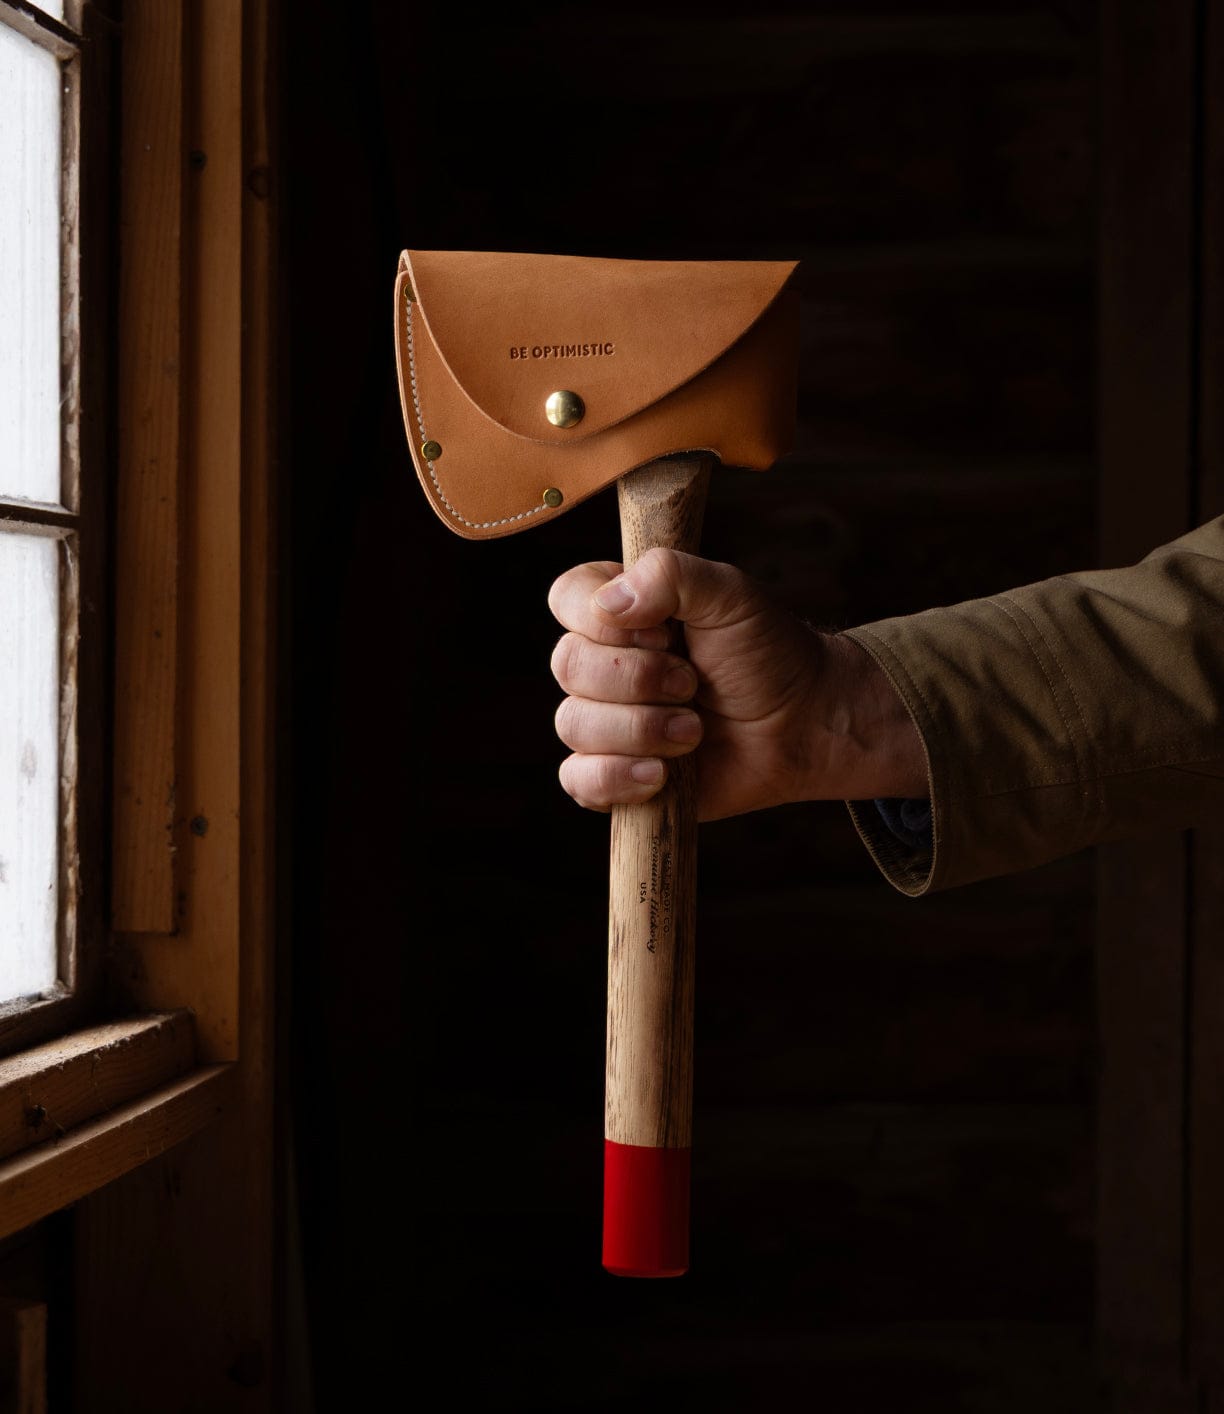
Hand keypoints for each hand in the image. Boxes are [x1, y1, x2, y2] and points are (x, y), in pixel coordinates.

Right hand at [548, 548, 926, 819]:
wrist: (803, 724)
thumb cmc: (768, 652)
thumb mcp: (730, 594)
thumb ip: (670, 575)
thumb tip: (608, 603)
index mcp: (622, 609)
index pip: (568, 598)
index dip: (603, 621)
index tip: (664, 633)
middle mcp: (605, 662)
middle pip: (568, 665)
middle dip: (639, 680)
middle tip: (694, 684)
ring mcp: (607, 719)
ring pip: (573, 724)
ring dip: (642, 729)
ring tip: (694, 732)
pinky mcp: (616, 773)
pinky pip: (578, 780)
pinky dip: (616, 778)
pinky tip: (660, 775)